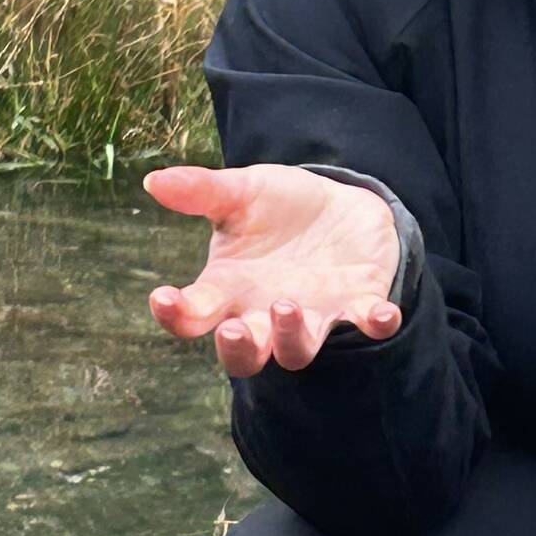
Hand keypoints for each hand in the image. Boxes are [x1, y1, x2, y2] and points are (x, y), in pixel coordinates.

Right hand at [144, 163, 402, 376]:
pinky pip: (367, 325)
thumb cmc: (278, 207)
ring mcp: (313, 316)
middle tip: (234, 331)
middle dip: (238, 349)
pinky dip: (376, 324)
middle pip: (244, 355)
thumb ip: (202, 191)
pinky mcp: (357, 305)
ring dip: (292, 337)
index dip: (176, 314)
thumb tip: (154, 180)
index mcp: (229, 290)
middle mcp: (265, 314)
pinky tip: (381, 314)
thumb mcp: (241, 192)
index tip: (163, 297)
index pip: (192, 316)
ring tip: (287, 306)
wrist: (339, 204)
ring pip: (297, 351)